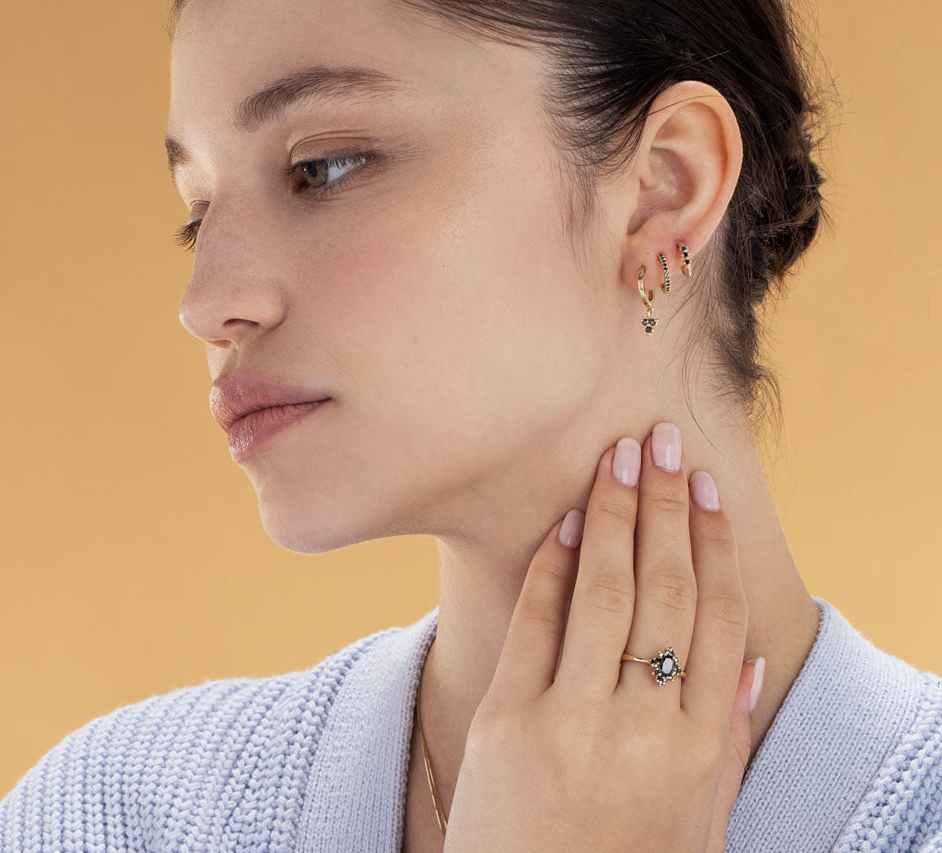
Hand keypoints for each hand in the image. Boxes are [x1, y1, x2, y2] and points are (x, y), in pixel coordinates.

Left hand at [441, 423, 759, 852]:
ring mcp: (572, 722)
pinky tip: (565, 521)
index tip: (707, 488)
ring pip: (604, 594)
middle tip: (663, 440)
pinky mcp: (507, 723)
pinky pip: (535, 626)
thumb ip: (726, 744)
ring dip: (613, 516)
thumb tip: (747, 661)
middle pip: (663, 589)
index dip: (712, 542)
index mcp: (699, 749)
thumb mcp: (698, 826)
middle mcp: (644, 728)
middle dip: (665, 506)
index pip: (716, 617)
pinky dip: (551, 568)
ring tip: (620, 458)